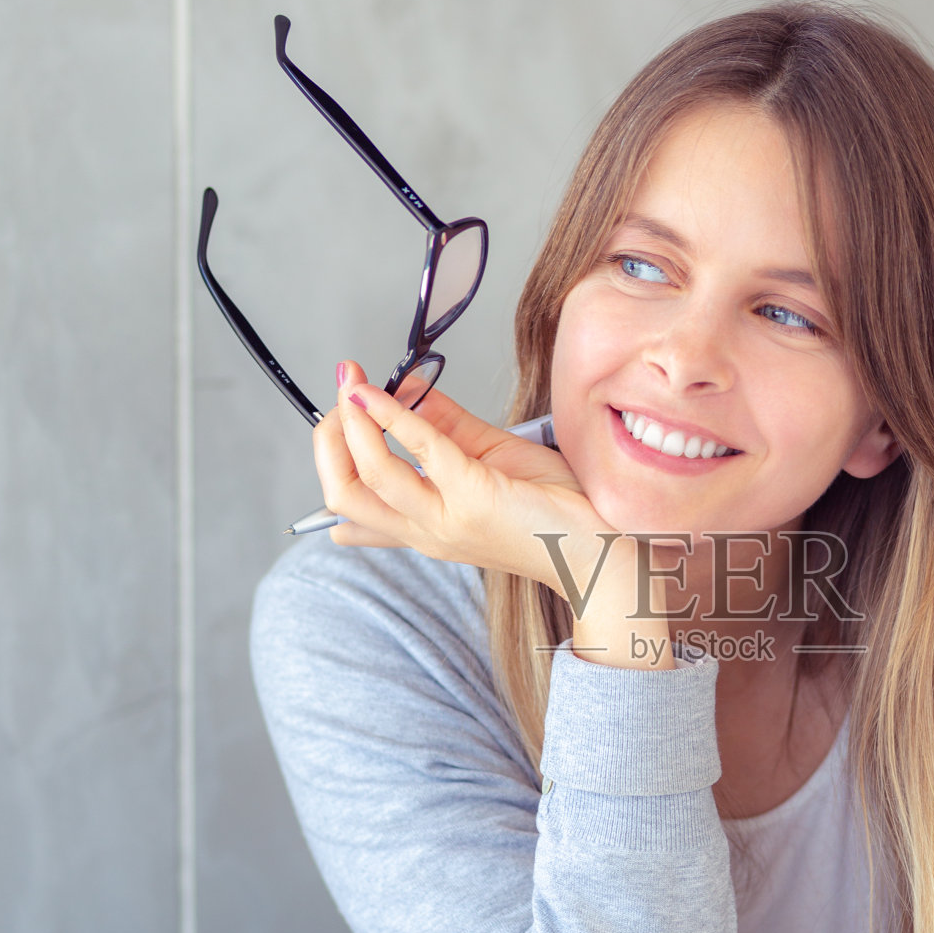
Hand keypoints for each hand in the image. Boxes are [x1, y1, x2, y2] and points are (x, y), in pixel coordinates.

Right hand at [317, 360, 615, 596]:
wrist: (605, 546)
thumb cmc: (561, 508)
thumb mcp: (492, 462)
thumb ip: (448, 430)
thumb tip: (409, 392)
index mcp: (431, 529)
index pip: (356, 518)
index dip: (330, 469)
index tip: (330, 422)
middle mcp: (429, 532)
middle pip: (343, 496)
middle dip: (328, 440)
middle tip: (340, 396)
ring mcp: (447, 520)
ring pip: (366, 477)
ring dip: (350, 423)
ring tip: (352, 385)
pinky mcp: (474, 499)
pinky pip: (419, 449)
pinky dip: (392, 415)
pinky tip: (381, 390)